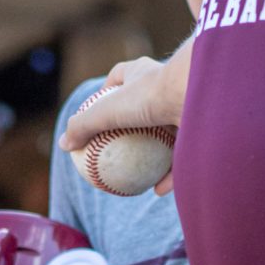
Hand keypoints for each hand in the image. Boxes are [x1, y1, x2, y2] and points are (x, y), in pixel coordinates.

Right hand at [59, 47, 188, 193]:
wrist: (200, 96)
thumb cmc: (150, 95)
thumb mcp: (107, 110)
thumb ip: (84, 125)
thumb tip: (64, 144)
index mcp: (143, 73)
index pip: (120, 76)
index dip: (106, 91)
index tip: (95, 111)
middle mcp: (165, 87)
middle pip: (144, 105)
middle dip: (133, 123)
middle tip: (117, 147)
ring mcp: (184, 106)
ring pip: (166, 132)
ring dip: (153, 153)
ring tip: (138, 174)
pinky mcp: (200, 128)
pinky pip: (184, 156)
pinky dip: (171, 174)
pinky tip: (157, 191)